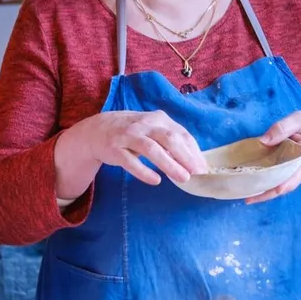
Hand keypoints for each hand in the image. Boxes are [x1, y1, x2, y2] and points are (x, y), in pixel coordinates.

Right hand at [60, 110, 207, 186]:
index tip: (203, 167)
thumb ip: (171, 142)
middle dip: (185, 156)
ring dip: (169, 164)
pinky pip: (130, 161)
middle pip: (169, 139)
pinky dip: (143, 171)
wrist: (97, 130)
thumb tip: (194, 161)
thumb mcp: (153, 130)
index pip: (181, 134)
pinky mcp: (114, 149)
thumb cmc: (133, 132)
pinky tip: (156, 180)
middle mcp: (144, 124)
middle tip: (197, 173)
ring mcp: (128, 136)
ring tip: (182, 178)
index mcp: (158, 119)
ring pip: (151, 149)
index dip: (194, 151)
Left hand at [246, 111, 300, 203]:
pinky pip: (283, 183)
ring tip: (247, 196)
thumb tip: (263, 140)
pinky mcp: (296, 175)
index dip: (283, 182)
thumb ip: (283, 127)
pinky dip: (269, 186)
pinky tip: (255, 187)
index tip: (270, 189)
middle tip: (247, 199)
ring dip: (267, 193)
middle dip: (267, 194)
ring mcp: (300, 175)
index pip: (295, 172)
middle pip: (286, 187)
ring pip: (283, 188)